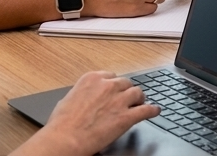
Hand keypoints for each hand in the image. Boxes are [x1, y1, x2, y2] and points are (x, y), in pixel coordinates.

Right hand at [33, 71, 158, 154]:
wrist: (65, 139)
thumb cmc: (61, 124)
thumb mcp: (68, 99)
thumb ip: (82, 94)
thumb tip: (84, 98)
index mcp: (92, 79)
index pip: (111, 76)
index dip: (115, 85)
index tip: (116, 90)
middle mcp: (108, 86)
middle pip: (126, 83)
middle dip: (127, 91)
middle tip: (128, 98)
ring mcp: (119, 100)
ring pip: (138, 93)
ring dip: (139, 98)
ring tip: (140, 103)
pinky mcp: (127, 117)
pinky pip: (146, 110)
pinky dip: (152, 110)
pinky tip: (155, 111)